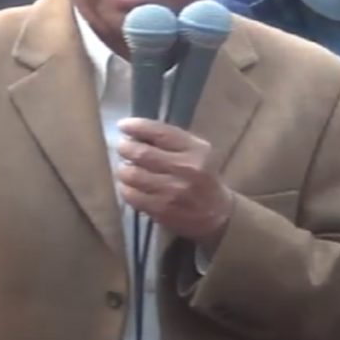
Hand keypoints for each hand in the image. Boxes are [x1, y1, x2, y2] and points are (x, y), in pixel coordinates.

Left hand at [116, 118, 233, 251]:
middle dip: (126, 148)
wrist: (218, 214)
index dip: (138, 127)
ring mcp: (173, 192)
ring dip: (124, 170)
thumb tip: (136, 131)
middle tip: (122, 147)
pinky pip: (132, 196)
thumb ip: (171, 140)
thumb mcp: (197, 152)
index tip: (123, 125)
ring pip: (133, 175)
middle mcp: (186, 169)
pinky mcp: (162, 210)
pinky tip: (129, 186)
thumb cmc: (203, 176)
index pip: (161, 132)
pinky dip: (126, 188)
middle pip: (143, 154)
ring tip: (125, 168)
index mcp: (196, 150)